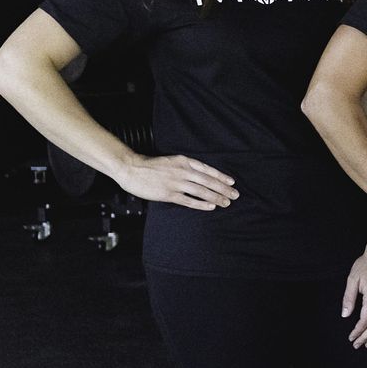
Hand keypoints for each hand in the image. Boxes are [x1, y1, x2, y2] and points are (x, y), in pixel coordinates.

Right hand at [115, 154, 236, 210]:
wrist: (131, 168)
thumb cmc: (150, 165)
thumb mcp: (171, 160)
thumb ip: (185, 167)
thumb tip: (200, 176)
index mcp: (184, 161)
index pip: (207, 170)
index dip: (221, 176)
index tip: (232, 182)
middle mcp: (182, 171)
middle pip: (208, 181)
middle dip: (223, 189)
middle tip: (235, 195)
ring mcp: (176, 183)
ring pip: (201, 191)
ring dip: (216, 197)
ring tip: (226, 202)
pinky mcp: (168, 194)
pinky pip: (188, 200)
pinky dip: (201, 204)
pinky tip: (211, 207)